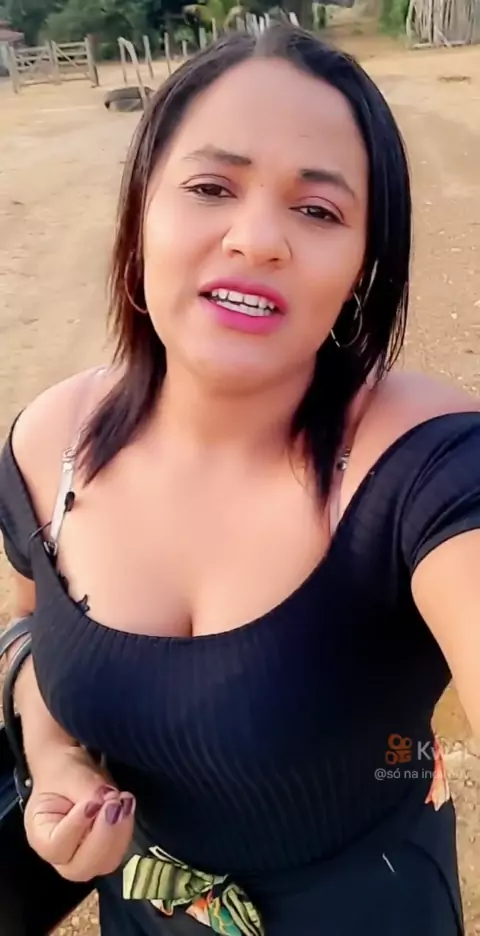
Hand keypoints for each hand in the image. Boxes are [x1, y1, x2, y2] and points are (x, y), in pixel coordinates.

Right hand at [23, 744, 135, 881]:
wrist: (73, 773)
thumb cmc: (63, 773)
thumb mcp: (68, 775)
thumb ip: (86, 790)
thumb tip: (108, 799)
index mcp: (40, 837)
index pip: (57, 846)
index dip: (77, 827)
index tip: (94, 802)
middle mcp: (60, 857)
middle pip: (82, 866)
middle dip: (103, 837)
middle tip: (114, 803)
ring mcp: (84, 858)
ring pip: (104, 862)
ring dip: (119, 832)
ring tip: (124, 800)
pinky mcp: (104, 852)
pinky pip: (118, 851)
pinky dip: (126, 829)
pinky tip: (127, 804)